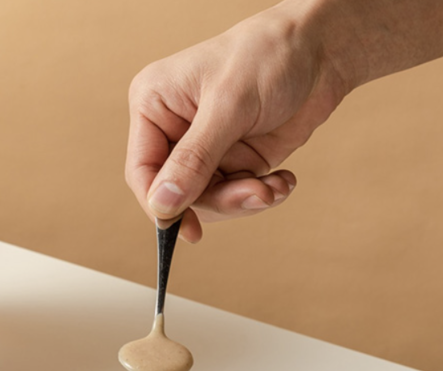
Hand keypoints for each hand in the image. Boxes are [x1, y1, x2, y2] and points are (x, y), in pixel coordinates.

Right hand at [125, 2, 347, 241]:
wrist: (323, 48)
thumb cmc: (269, 54)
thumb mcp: (229, 105)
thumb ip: (193, 159)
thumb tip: (162, 204)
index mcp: (154, 107)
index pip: (142, 171)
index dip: (160, 204)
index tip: (185, 227)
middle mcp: (174, 131)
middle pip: (177, 194)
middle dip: (218, 200)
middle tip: (254, 195)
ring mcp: (205, 150)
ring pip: (208, 201)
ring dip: (243, 201)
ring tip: (272, 188)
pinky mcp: (234, 162)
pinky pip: (235, 198)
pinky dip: (261, 196)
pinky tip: (281, 182)